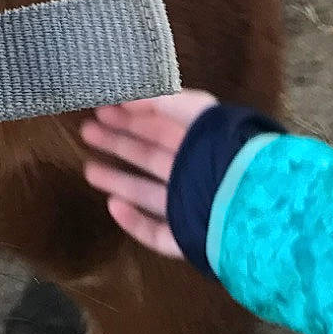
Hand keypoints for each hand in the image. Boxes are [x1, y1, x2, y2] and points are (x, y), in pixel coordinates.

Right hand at [80, 90, 218, 257]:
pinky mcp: (186, 238)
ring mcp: (190, 207)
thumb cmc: (219, 152)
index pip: (159, 126)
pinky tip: (113, 207)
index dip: (130, 116)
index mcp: (199, 142)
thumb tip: (126, 95)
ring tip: (89, 170)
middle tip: (87, 132)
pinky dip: (134, 222)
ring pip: (147, 194)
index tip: (100, 107)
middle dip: (118, 143)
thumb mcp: (192, 112)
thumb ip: (160, 100)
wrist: (245, 203)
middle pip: (149, 157)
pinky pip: (156, 232)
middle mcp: (193, 173)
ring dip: (118, 181)